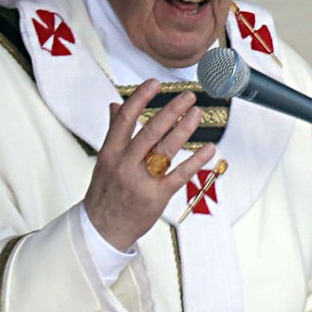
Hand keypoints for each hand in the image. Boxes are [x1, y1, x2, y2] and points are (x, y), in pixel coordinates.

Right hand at [84, 79, 214, 250]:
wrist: (102, 229)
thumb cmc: (105, 193)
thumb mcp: (104, 160)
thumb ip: (113, 131)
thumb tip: (114, 105)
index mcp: (110, 152)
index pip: (125, 119)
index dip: (140, 98)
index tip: (155, 83)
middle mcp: (125, 164)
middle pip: (150, 131)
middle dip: (170, 111)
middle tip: (188, 97)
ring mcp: (141, 181)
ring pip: (165, 149)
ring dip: (184, 129)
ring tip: (197, 114)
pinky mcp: (156, 196)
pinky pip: (179, 175)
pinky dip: (195, 161)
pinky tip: (208, 149)